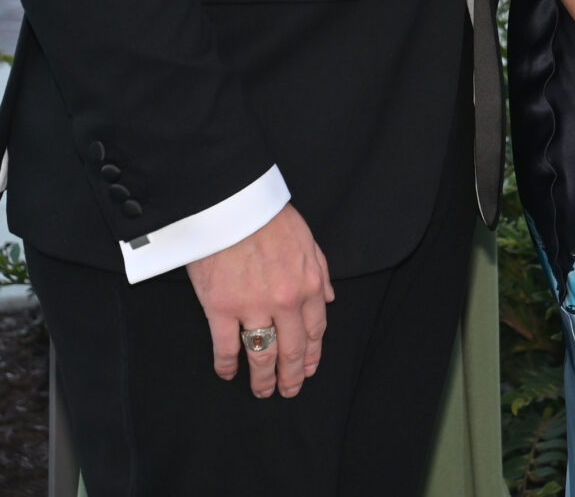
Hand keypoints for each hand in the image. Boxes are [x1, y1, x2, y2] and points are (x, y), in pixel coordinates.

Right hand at [188, 202, 332, 397]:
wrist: (232, 206)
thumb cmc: (268, 219)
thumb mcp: (308, 241)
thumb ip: (320, 273)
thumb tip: (328, 301)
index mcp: (308, 285)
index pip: (315, 329)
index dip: (312, 353)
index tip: (308, 368)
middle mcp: (285, 302)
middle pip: (291, 348)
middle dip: (291, 375)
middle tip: (288, 391)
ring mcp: (253, 308)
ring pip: (262, 354)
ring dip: (263, 378)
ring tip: (262, 392)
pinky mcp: (222, 309)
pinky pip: (226, 347)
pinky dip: (227, 365)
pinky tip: (228, 374)